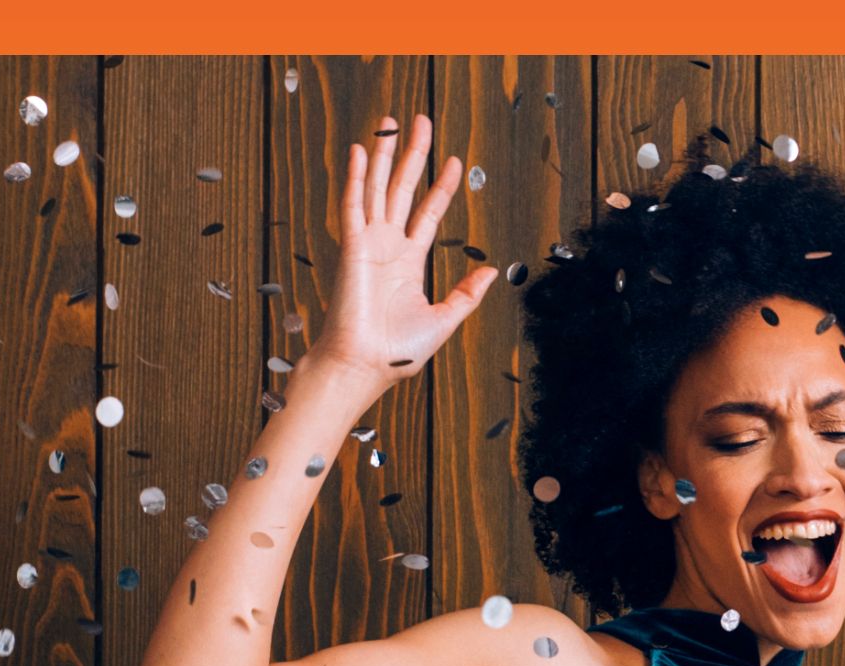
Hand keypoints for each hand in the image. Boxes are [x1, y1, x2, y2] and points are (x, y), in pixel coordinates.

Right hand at [311, 113, 497, 386]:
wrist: (365, 365)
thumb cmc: (397, 350)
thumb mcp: (444, 318)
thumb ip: (466, 294)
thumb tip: (492, 272)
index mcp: (409, 262)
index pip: (428, 212)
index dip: (441, 186)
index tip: (453, 161)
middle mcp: (388, 246)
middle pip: (403, 189)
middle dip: (413, 155)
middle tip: (421, 122)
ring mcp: (369, 243)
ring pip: (379, 188)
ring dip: (385, 155)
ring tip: (391, 122)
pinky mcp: (352, 247)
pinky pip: (354, 204)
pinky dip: (357, 177)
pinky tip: (362, 150)